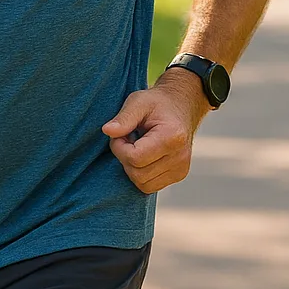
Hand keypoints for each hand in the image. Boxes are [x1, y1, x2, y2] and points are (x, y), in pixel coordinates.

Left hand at [102, 69, 209, 193]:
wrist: (181, 107)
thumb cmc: (156, 103)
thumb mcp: (138, 102)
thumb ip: (123, 117)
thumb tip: (107, 131)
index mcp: (172, 137)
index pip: (135, 158)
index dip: (119, 148)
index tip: (120, 134)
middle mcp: (180, 157)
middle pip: (138, 174)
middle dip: (124, 158)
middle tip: (127, 139)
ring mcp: (181, 169)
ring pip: (143, 184)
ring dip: (132, 167)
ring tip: (135, 146)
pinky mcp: (179, 175)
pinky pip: (150, 186)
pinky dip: (141, 174)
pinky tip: (143, 156)